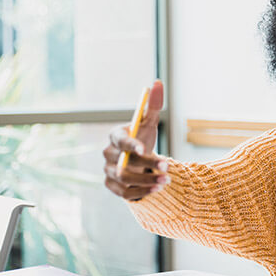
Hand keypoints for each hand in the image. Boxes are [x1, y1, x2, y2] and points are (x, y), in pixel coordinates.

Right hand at [103, 80, 169, 200]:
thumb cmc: (144, 138)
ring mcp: (109, 172)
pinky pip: (125, 193)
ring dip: (147, 181)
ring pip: (125, 179)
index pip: (119, 140)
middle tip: (167, 166)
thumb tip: (157, 82)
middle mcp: (108, 154)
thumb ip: (153, 105)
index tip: (145, 149)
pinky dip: (142, 192)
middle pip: (123, 162)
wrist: (141, 162)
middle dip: (146, 165)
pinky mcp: (113, 187)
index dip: (130, 145)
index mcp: (115, 136)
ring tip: (167, 180)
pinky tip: (158, 189)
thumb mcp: (149, 122)